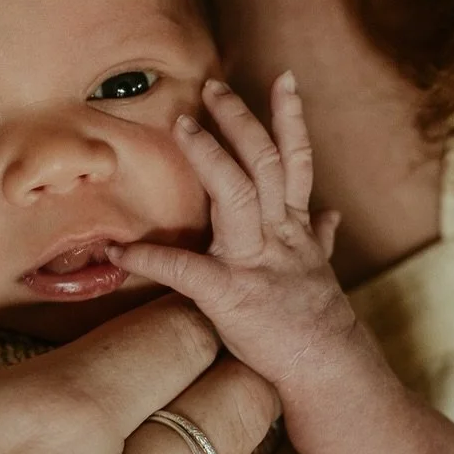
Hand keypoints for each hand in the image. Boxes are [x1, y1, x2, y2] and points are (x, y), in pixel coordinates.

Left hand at [110, 74, 356, 392]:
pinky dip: (152, 260)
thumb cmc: (319, 327)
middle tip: (214, 86)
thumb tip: (331, 212)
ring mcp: (257, 264)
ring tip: (183, 125)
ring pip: (240, 195)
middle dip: (240, 121)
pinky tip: (122, 251)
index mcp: (294, 229)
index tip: (283, 77)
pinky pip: (188, 271)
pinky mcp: (232, 297)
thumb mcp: (322, 273)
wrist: (330, 375)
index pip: (295, 161)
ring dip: (211, 157)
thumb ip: (320, 238)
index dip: (289, 117)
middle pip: (264, 164)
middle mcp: (279, 236)